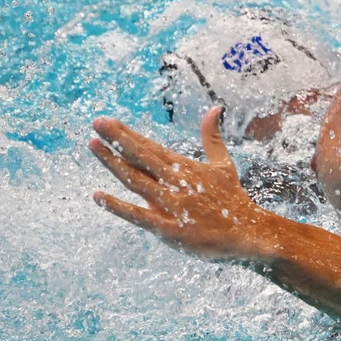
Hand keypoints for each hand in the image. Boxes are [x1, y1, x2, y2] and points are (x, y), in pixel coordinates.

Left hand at [90, 107, 271, 261]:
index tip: (107, 121)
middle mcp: (175, 182)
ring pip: (135, 180)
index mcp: (186, 167)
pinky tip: (98, 196)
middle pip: (140, 157)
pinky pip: (138, 215)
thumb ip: (212, 137)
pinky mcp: (168, 228)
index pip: (150, 147)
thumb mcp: (223, 163)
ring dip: (113, 163)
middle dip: (117, 138)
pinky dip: (117, 206)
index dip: (127, 134)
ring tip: (93, 146)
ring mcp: (170, 204)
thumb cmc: (233, 198)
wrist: (247, 233)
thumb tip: (215, 108)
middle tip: (97, 122)